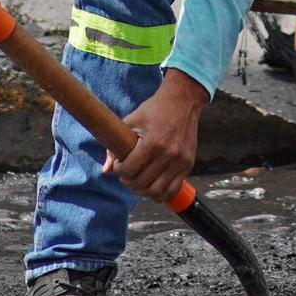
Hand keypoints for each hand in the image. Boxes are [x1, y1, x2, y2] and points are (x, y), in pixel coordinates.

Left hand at [102, 67, 207, 202]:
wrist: (183, 101)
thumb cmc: (155, 109)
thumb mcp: (131, 121)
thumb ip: (115, 146)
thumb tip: (106, 170)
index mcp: (152, 143)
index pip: (129, 170)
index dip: (119, 170)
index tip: (119, 164)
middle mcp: (168, 154)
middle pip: (141, 183)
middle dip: (128, 181)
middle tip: (126, 173)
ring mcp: (180, 161)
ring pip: (157, 191)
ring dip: (143, 190)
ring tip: (138, 181)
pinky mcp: (188, 164)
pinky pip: (173, 190)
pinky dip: (160, 194)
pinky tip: (153, 186)